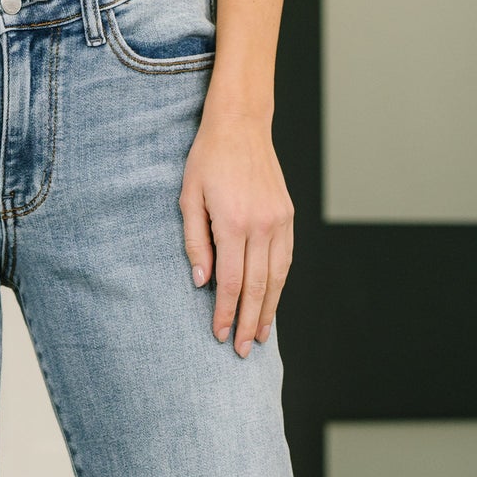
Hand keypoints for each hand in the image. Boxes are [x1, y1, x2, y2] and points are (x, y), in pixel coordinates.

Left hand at [179, 105, 293, 356]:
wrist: (241, 125)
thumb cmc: (208, 159)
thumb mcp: (188, 198)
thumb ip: (195, 243)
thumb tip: (202, 282)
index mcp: (233, 222)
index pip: (230, 282)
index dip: (226, 313)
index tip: (220, 335)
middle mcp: (261, 225)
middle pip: (256, 287)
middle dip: (249, 322)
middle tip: (243, 351)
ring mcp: (279, 221)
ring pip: (276, 278)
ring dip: (269, 310)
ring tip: (262, 336)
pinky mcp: (287, 215)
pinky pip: (285, 260)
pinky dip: (279, 285)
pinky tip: (271, 302)